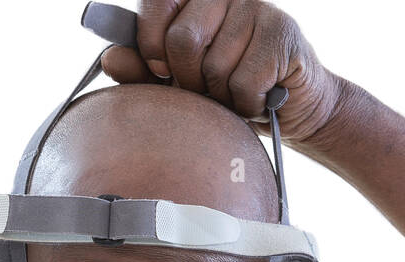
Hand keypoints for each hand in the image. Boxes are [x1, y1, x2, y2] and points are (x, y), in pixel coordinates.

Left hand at [99, 0, 346, 148]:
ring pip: (215, 67)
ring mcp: (256, 7)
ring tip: (235, 95)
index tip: (160, 69)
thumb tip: (110, 59)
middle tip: (206, 90)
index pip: (156, 1)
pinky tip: (259, 99)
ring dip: (222, 98)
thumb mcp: (181, 84)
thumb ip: (144, 71)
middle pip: (183, 41)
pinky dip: (246, 105)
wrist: (293, 108)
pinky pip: (244, 81)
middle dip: (189, 81)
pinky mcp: (282, 33)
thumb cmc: (231, 91)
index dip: (149, 43)